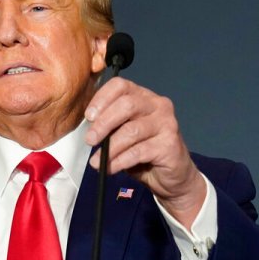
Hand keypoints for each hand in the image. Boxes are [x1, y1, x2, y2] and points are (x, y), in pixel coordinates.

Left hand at [83, 77, 205, 229]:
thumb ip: (108, 124)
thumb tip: (88, 128)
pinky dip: (120, 161)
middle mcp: (157, 105)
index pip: (120, 85)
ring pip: (132, 131)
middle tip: (89, 140)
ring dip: (110, 148)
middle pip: (126, 105)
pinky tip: (111, 168)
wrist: (170, 173)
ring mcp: (166, 123)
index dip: (101, 98)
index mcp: (142, 96)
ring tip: (96, 161)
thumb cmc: (142, 149)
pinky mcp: (170, 144)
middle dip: (103, 123)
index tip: (88, 117)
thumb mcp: (122, 132)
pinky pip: (139, 151)